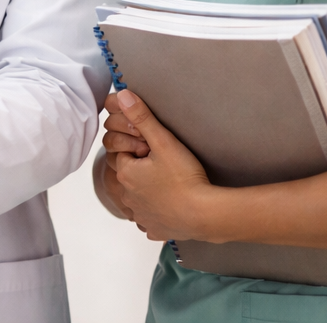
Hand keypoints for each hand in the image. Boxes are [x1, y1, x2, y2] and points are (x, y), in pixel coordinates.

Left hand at [106, 88, 216, 240]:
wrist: (205, 213)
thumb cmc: (185, 177)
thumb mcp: (163, 141)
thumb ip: (142, 117)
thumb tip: (122, 95)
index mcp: (125, 174)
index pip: (125, 154)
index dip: (141, 150)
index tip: (158, 151)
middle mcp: (127, 197)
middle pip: (132, 177)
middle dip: (144, 170)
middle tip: (168, 167)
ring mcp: (141, 217)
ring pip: (140, 199)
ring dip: (150, 193)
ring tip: (172, 186)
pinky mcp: (156, 230)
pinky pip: (152, 220)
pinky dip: (159, 215)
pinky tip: (172, 208)